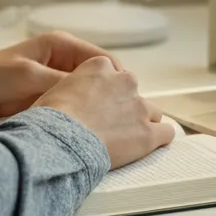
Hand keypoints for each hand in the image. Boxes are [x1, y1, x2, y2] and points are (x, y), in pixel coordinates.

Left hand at [0, 32, 123, 119]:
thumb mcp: (29, 78)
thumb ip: (62, 83)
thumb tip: (93, 92)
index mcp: (60, 45)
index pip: (103, 59)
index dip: (116, 78)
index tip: (125, 99)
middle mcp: (61, 61)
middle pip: (99, 77)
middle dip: (110, 94)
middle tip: (120, 115)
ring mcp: (55, 80)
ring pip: (87, 94)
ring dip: (95, 107)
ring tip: (106, 124)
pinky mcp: (47, 98)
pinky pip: (72, 106)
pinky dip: (80, 116)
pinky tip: (85, 129)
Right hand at [32, 56, 174, 168]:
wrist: (60, 142)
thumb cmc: (49, 119)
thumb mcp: (55, 90)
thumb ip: (73, 87)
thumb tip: (71, 99)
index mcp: (100, 66)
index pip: (112, 75)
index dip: (105, 94)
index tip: (96, 107)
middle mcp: (124, 81)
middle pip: (132, 93)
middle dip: (124, 107)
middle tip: (108, 126)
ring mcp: (139, 107)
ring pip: (152, 113)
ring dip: (141, 124)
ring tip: (126, 141)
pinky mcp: (148, 133)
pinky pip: (166, 133)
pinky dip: (159, 140)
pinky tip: (148, 148)